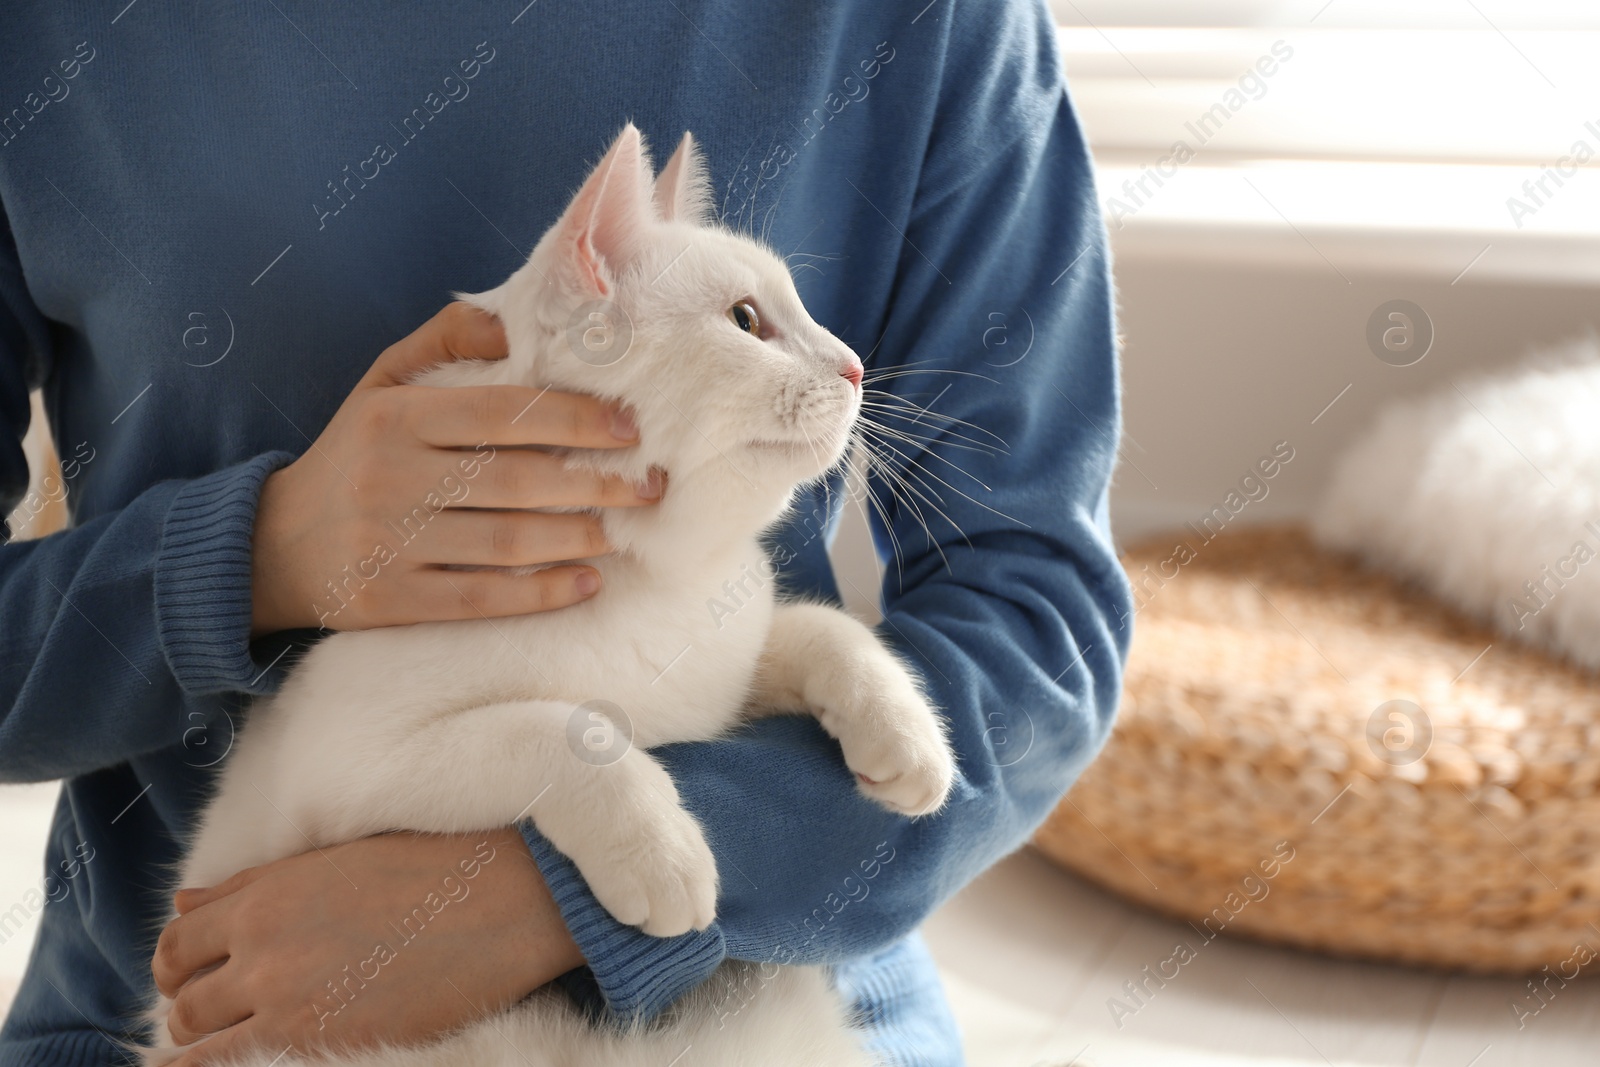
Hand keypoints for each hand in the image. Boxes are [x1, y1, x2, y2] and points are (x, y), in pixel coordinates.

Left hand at [152, 827, 583, 1064]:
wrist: (503, 900)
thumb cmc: (428, 868)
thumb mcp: (331, 862)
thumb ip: (250, 886)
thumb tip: (182, 902)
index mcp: (262, 898)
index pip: (176, 942)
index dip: (177, 964)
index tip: (196, 973)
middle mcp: (261, 952)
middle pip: (184, 1000)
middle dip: (190, 1008)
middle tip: (216, 1013)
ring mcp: (287, 1004)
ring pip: (200, 1042)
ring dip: (206, 1044)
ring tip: (236, 1040)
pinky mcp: (322, 1043)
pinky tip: (243, 1064)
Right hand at [251, 302, 660, 633]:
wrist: (272, 546)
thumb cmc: (354, 453)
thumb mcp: (382, 383)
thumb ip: (447, 340)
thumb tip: (517, 318)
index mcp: (394, 417)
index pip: (501, 412)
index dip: (574, 418)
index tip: (628, 427)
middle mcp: (391, 477)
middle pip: (516, 479)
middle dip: (596, 483)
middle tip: (651, 485)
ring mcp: (389, 544)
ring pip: (506, 541)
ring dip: (578, 537)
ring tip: (624, 530)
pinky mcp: (390, 602)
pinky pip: (481, 598)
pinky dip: (540, 593)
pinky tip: (586, 582)